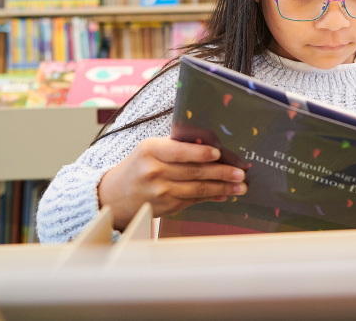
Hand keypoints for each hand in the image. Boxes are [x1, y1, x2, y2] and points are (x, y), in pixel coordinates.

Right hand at [97, 138, 246, 230]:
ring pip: (197, 189)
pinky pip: (193, 201)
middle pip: (194, 172)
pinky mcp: (166, 207)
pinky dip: (211, 197)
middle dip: (221, 173)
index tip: (219, 154)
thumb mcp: (151, 148)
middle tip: (241, 172)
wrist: (114, 196)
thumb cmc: (139, 165)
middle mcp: (154, 172)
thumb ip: (177, 146)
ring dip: (222, 187)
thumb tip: (211, 147)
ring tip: (240, 185)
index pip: (178, 152)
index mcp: (150, 150)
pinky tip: (225, 194)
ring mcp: (160, 192)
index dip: (200, 153)